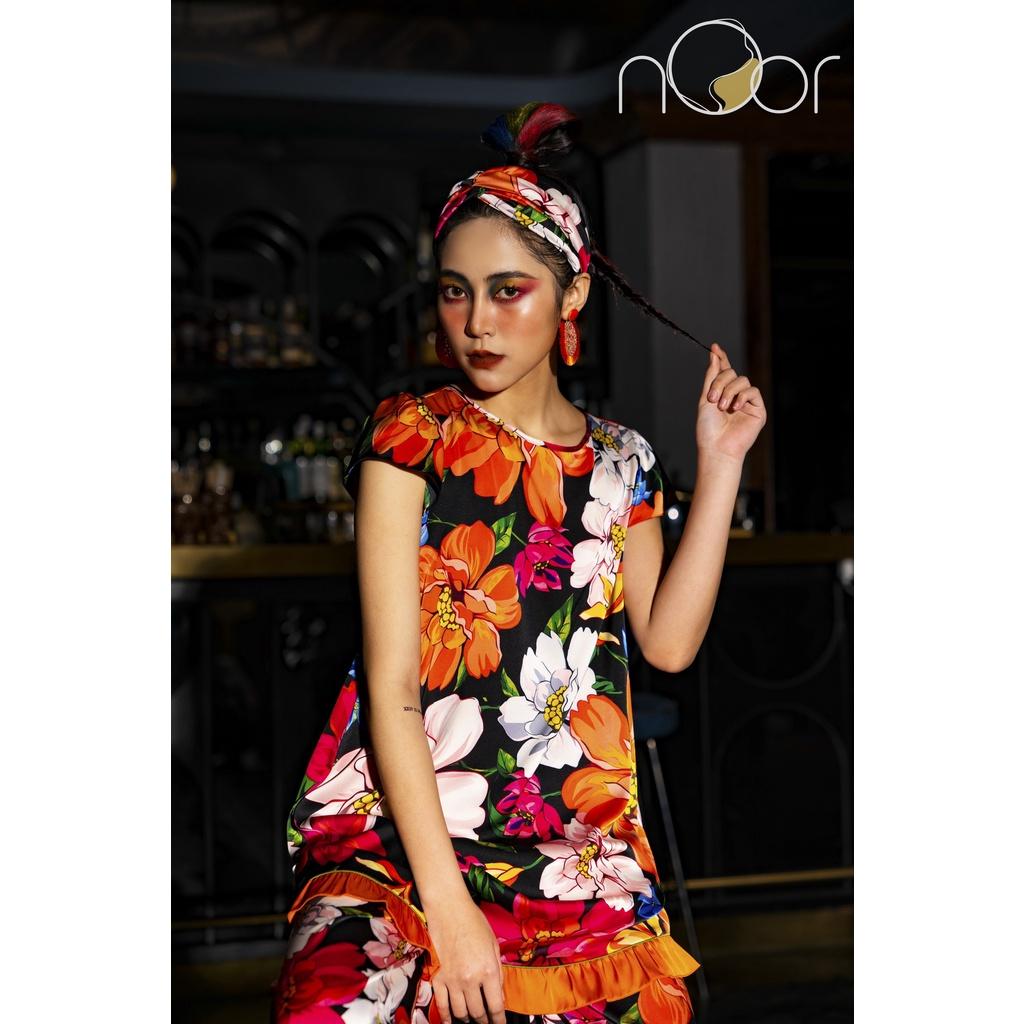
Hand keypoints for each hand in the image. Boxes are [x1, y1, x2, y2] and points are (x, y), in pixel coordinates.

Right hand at [426, 894, 505, 1023]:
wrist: (449, 909)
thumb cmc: (474, 922)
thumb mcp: (494, 944)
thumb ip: (497, 971)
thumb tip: (499, 993)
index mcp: (488, 970)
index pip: (496, 1006)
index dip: (499, 1021)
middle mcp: (470, 979)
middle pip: (478, 1013)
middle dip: (484, 1021)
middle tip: (486, 1021)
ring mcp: (452, 981)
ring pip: (461, 1013)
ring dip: (468, 1020)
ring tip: (472, 1020)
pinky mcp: (437, 978)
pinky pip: (441, 1005)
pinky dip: (446, 1018)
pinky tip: (451, 1021)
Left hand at [697, 342, 766, 461]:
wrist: (717, 447)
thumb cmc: (708, 428)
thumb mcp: (705, 398)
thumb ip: (711, 376)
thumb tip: (714, 354)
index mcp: (721, 393)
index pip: (724, 372)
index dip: (721, 359)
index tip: (714, 347)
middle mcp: (735, 396)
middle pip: (732, 374)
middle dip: (720, 383)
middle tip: (712, 399)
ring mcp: (747, 402)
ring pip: (742, 380)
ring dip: (729, 391)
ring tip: (722, 407)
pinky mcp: (758, 410)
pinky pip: (753, 391)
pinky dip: (742, 396)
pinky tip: (735, 407)